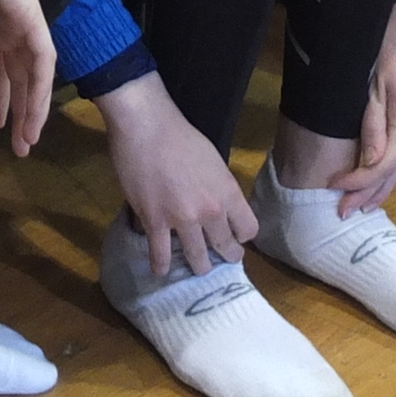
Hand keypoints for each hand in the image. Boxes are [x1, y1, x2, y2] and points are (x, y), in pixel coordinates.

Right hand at [0, 0, 55, 156]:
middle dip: (20, 113)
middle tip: (20, 148)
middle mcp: (9, 32)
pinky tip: (35, 115)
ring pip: (35, 78)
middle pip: (21, 81)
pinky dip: (41, 90)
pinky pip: (43, 64)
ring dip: (33, 110)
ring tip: (26, 142)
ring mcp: (24, 29)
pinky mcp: (34, 24)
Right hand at [95, 71, 261, 276]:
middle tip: (219, 258)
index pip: (248, 230)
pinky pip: (160, 254)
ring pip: (197, 259)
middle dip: (225, 256)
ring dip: (198, 266)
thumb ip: (218, 188)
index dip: (242, 235)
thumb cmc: (180, 136)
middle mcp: (211, 212)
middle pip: (226, 248)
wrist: (147, 126)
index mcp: (228, 193)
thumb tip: (216, 205)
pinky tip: (160, 270)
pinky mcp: (155, 222)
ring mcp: (182, 220)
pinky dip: (161, 265)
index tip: (235, 236)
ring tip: (196, 267)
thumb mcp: (213, 161)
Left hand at [336, 0, 395, 216]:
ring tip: (368, 206)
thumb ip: (372, 128)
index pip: (379, 166)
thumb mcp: (372, 89)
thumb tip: (371, 164)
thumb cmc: (384, 52)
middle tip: (343, 212)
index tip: (333, 188)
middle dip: (367, 193)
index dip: (356, 180)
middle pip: (392, 171)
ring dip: (388, 185)